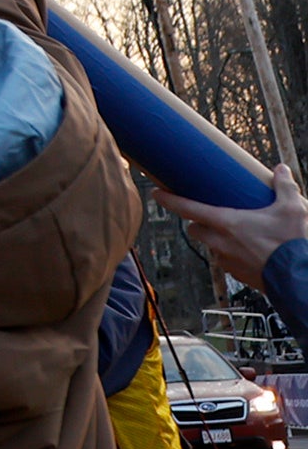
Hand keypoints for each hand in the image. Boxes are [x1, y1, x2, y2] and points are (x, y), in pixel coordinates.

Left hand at [163, 163, 307, 287]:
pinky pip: (226, 262)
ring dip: (216, 240)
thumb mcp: (291, 209)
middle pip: (195, 229)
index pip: (188, 208)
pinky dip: (231, 255)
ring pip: (211, 246)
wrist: (300, 280)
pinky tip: (248, 251)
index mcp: (227, 223)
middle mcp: (221, 242)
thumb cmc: (292, 244)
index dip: (169, 200)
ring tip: (236, 233)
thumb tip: (281, 168)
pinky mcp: (237, 275)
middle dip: (198, 222)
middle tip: (211, 215)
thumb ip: (284, 186)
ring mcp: (227, 261)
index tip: (156, 193)